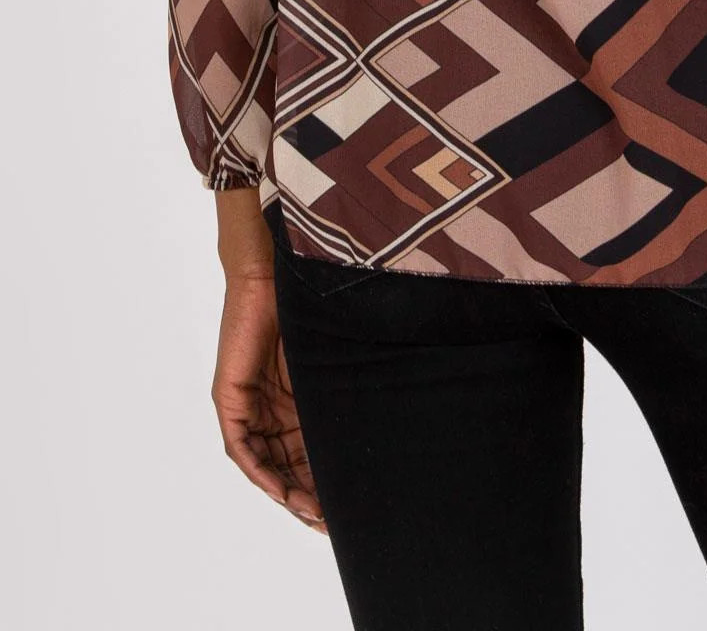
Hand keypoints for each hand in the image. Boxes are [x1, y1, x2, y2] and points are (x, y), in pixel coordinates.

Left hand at [210, 265, 327, 532]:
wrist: (274, 266)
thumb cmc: (309, 299)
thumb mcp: (333, 354)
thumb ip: (344, 383)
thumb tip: (391, 403)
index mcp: (296, 398)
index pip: (308, 451)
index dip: (325, 482)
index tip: (347, 509)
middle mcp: (271, 407)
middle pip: (287, 465)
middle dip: (308, 497)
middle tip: (332, 523)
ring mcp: (248, 403)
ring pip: (265, 463)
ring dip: (286, 492)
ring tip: (313, 513)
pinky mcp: (230, 397)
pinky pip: (242, 448)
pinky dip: (260, 471)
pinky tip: (282, 490)